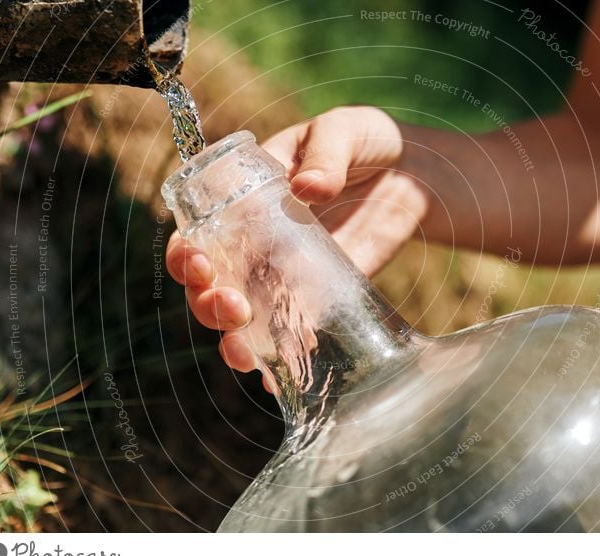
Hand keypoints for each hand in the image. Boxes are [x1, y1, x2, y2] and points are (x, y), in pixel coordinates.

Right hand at [166, 106, 428, 376]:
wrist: (414, 172)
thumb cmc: (365, 140)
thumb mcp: (344, 131)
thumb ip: (328, 153)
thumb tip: (310, 188)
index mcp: (244, 200)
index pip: (198, 233)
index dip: (185, 254)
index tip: (200, 263)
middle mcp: (257, 245)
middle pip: (214, 285)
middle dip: (209, 303)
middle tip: (231, 305)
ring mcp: (288, 276)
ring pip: (246, 317)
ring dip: (235, 339)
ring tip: (243, 351)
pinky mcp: (323, 297)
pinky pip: (294, 331)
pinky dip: (280, 359)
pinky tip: (273, 380)